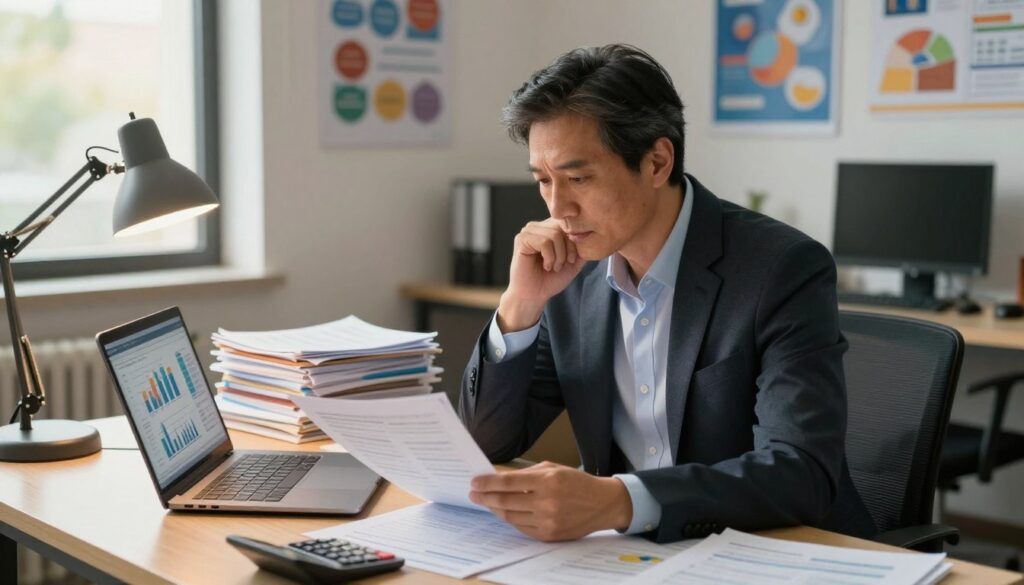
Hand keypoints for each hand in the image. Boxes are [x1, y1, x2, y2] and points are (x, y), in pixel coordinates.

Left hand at [469, 461, 631, 541]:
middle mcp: (547, 502)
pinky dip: (510, 519)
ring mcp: (548, 521)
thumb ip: (526, 474)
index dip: (488, 483)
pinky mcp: (549, 535)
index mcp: (548, 481)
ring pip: (511, 516)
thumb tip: (499, 478)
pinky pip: (521, 527)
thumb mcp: (553, 469)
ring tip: (486, 502)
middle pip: (505, 501)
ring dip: (494, 509)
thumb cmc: (577, 482)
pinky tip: (503, 511)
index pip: (508, 483)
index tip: (475, 482)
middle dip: (485, 497)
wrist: (602, 504)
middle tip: (474, 493)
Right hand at [499, 219, 585, 331]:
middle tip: (561, 265)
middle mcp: (538, 226)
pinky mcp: (521, 239)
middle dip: (567, 250)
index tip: (572, 260)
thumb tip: (596, 233)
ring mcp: (528, 231)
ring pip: (554, 235)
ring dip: (558, 256)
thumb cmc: (552, 279)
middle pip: (562, 227)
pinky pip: (544, 242)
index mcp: (549, 228)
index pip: (569, 223)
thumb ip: (583, 247)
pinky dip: (549, 258)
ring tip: (553, 267)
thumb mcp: (574, 261)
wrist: (535, 295)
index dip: (574, 243)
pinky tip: (545, 266)